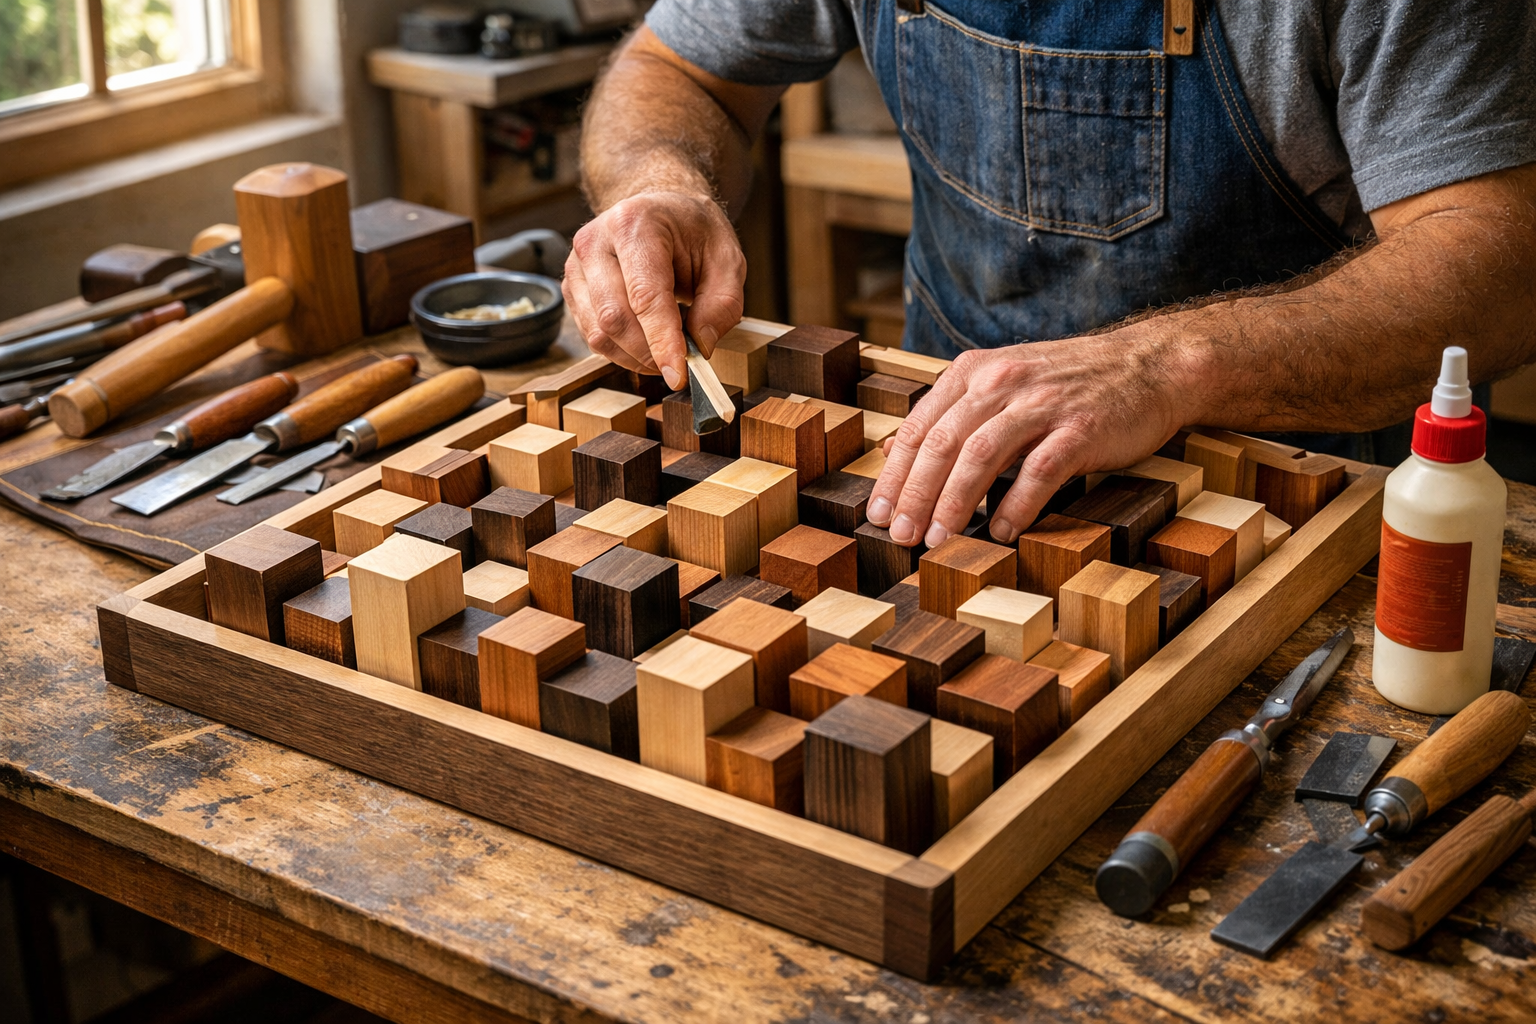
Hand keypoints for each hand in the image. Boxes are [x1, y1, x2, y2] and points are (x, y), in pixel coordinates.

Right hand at [563, 189, 745, 387]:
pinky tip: (646, 337)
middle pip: (615, 319)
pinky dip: (623, 350)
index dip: (661, 341)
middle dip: (651, 352)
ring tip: (667, 345)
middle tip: (683, 360)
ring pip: (599, 334)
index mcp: (634, 223)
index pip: (644, 295)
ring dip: (637, 356)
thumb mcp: (728, 259)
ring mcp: (577, 267)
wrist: (659, 212)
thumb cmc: (692, 232)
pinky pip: (593, 337)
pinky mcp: (572, 289)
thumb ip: (722, 304)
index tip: (678, 374)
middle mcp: (595, 242)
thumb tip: (699, 346)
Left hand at [866, 329, 1196, 546]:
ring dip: (954, 503)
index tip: (878, 514)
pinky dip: (1014, 506)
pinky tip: (998, 532)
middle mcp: (1002, 381)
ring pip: (981, 455)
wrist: (1148, 365)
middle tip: (901, 537)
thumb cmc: (1068, 384)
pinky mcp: (1080, 429)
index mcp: (974, 372)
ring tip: (939, 540)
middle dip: (915, 495)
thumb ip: (955, 414)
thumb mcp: (1002, 383)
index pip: (919, 426)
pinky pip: (1038, 472)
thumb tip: (897, 452)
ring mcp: (1041, 404)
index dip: (894, 474)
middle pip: (942, 443)